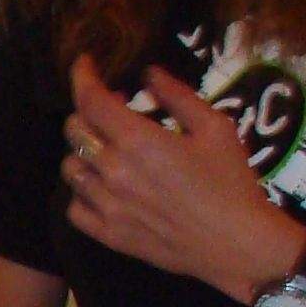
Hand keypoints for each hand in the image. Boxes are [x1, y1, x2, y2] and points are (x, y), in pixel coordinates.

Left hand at [62, 57, 305, 299]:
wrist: (235, 242)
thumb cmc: (231, 181)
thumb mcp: (214, 128)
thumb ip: (177, 96)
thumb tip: (148, 73)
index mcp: (138, 141)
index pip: (90, 100)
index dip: (82, 76)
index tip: (85, 64)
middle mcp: (112, 171)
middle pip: (74, 131)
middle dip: (89, 112)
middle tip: (116, 111)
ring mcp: (105, 205)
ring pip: (70, 168)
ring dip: (85, 152)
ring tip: (112, 151)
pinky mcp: (106, 234)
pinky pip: (74, 207)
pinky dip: (82, 192)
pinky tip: (106, 187)